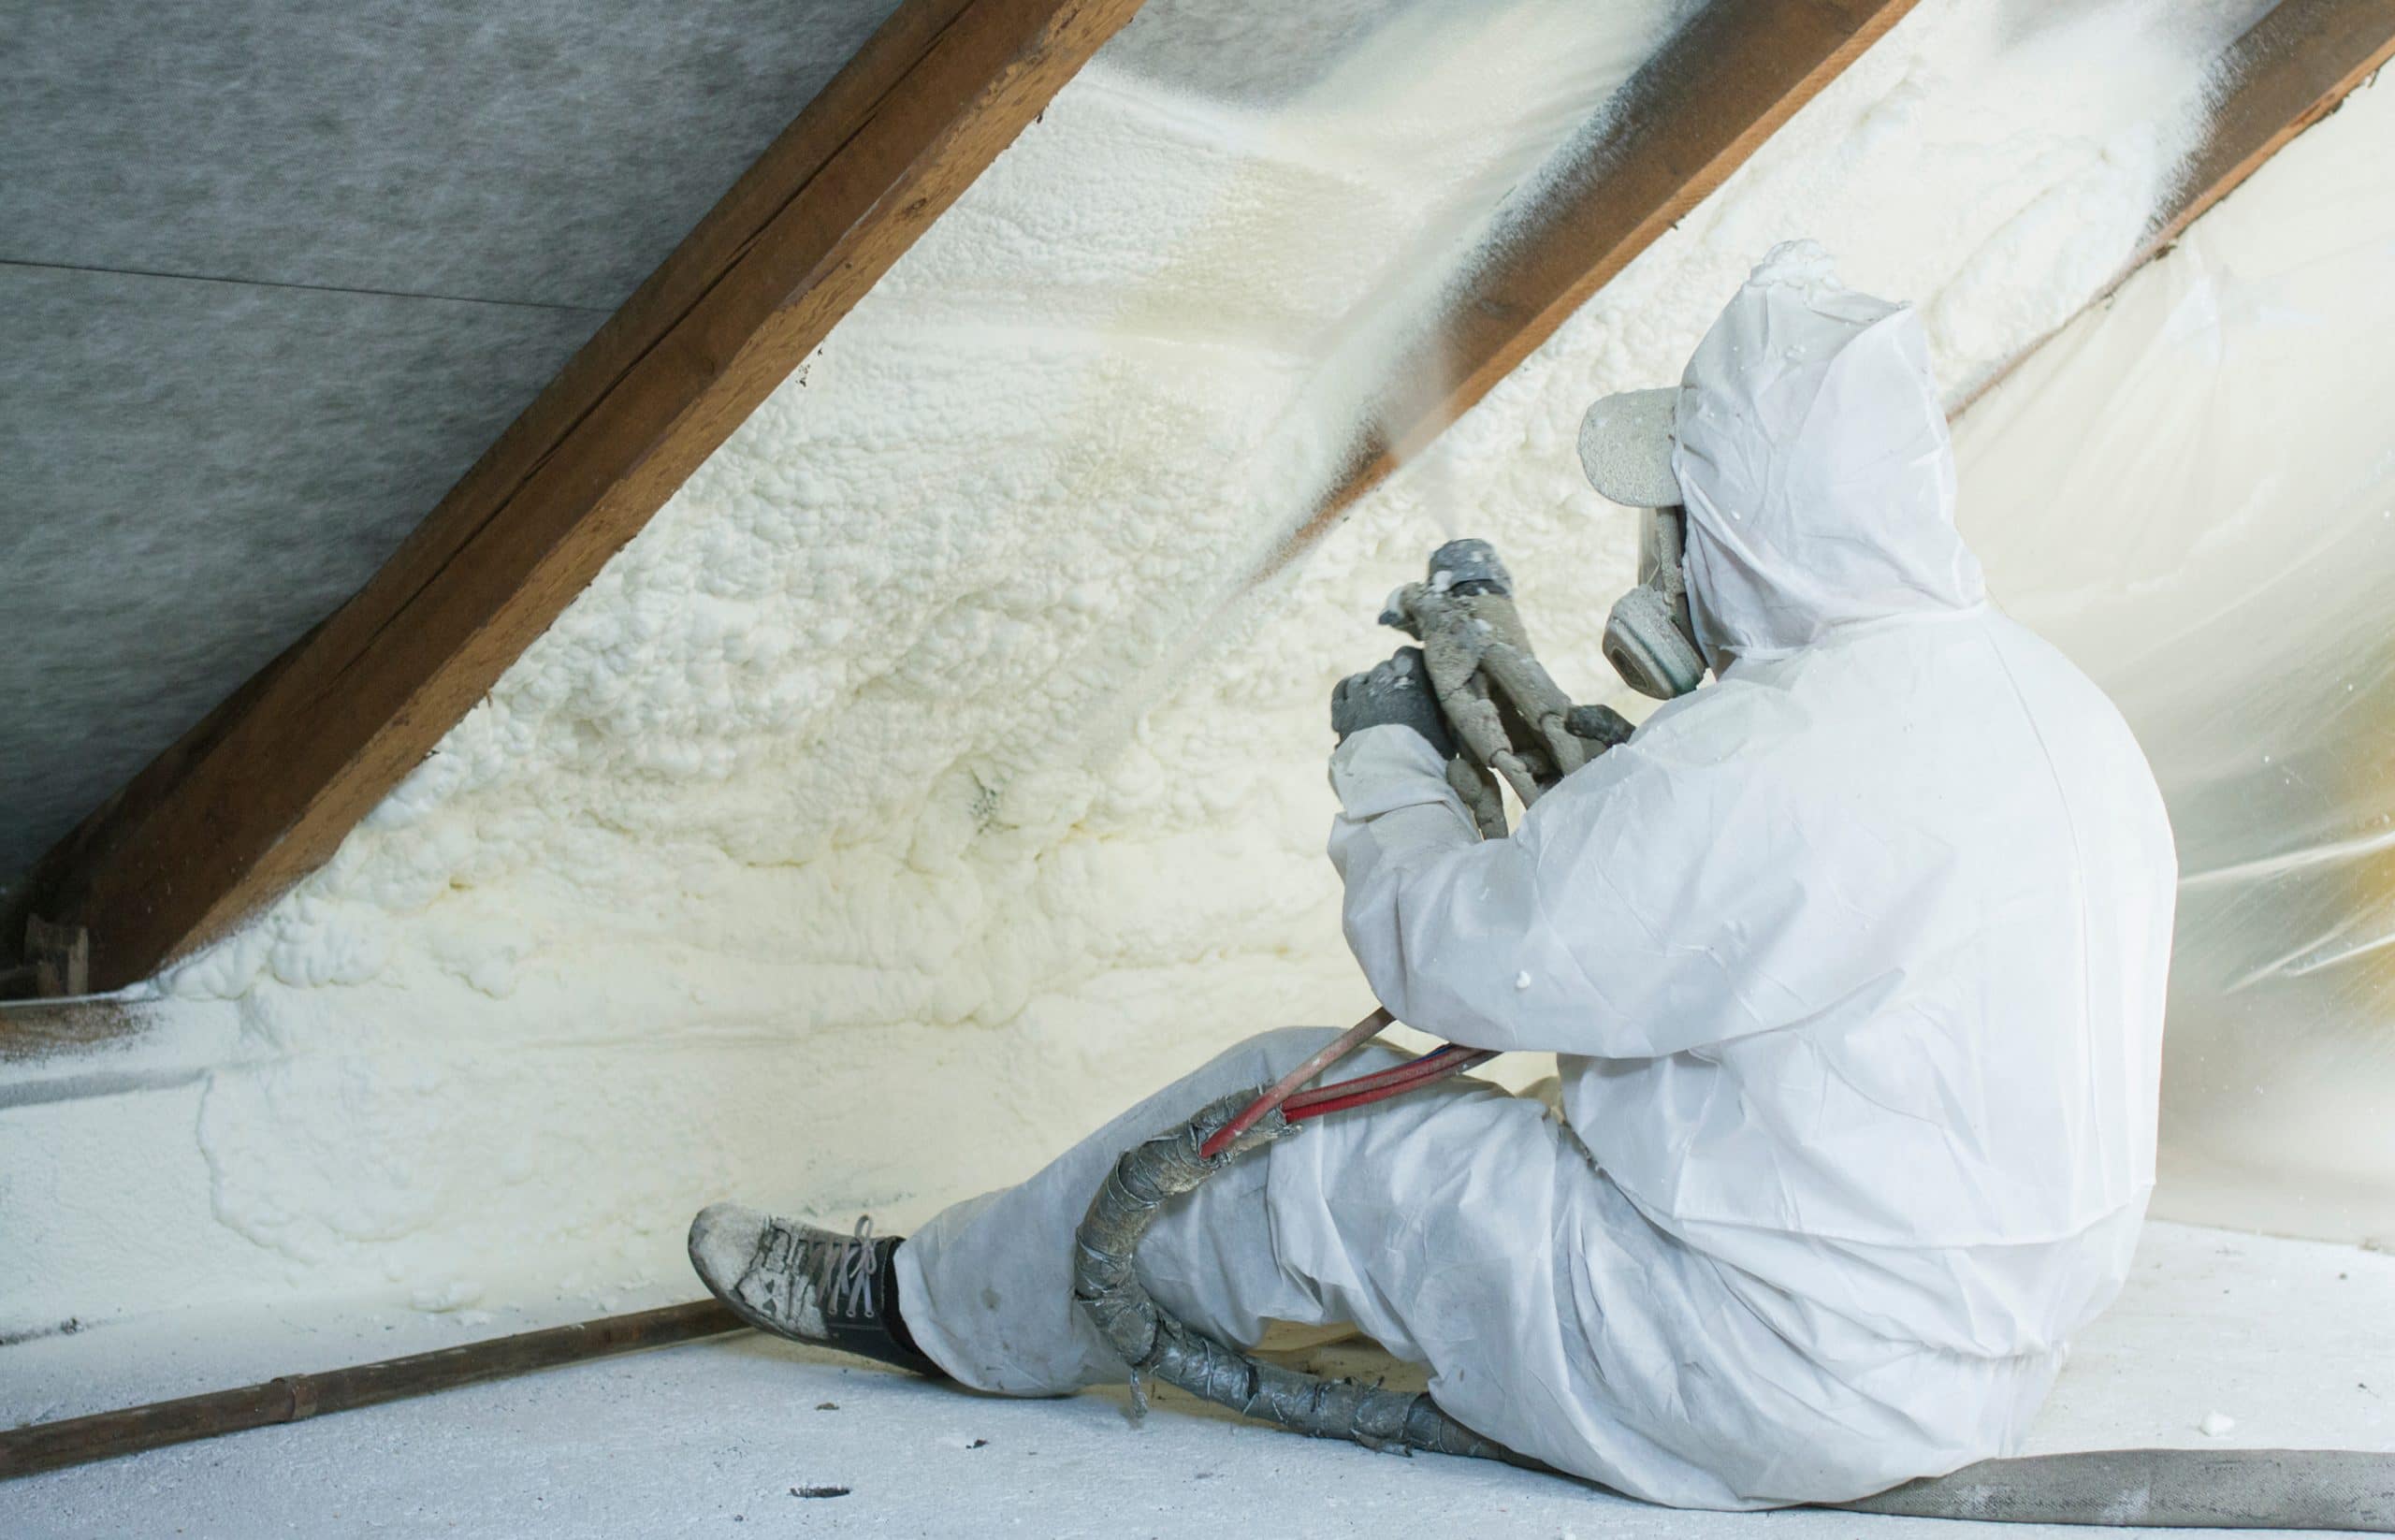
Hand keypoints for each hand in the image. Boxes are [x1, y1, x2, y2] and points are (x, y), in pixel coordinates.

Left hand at [1331, 646, 1455, 757]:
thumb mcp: (1447, 730)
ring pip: (1362, 678)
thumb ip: (1441, 708)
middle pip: (1385, 667)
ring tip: (1379, 706)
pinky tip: (1356, 701)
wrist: (1395, 782)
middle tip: (1400, 701)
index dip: (1412, 665)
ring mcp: (1359, 696)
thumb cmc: (1428, 759)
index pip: (1408, 654)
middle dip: (1393, 680)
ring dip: (1371, 688)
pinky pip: (1341, 690)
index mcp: (1412, 680)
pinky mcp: (1342, 713)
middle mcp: (1383, 681)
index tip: (1418, 677)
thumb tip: (1443, 701)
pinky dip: (1349, 692)